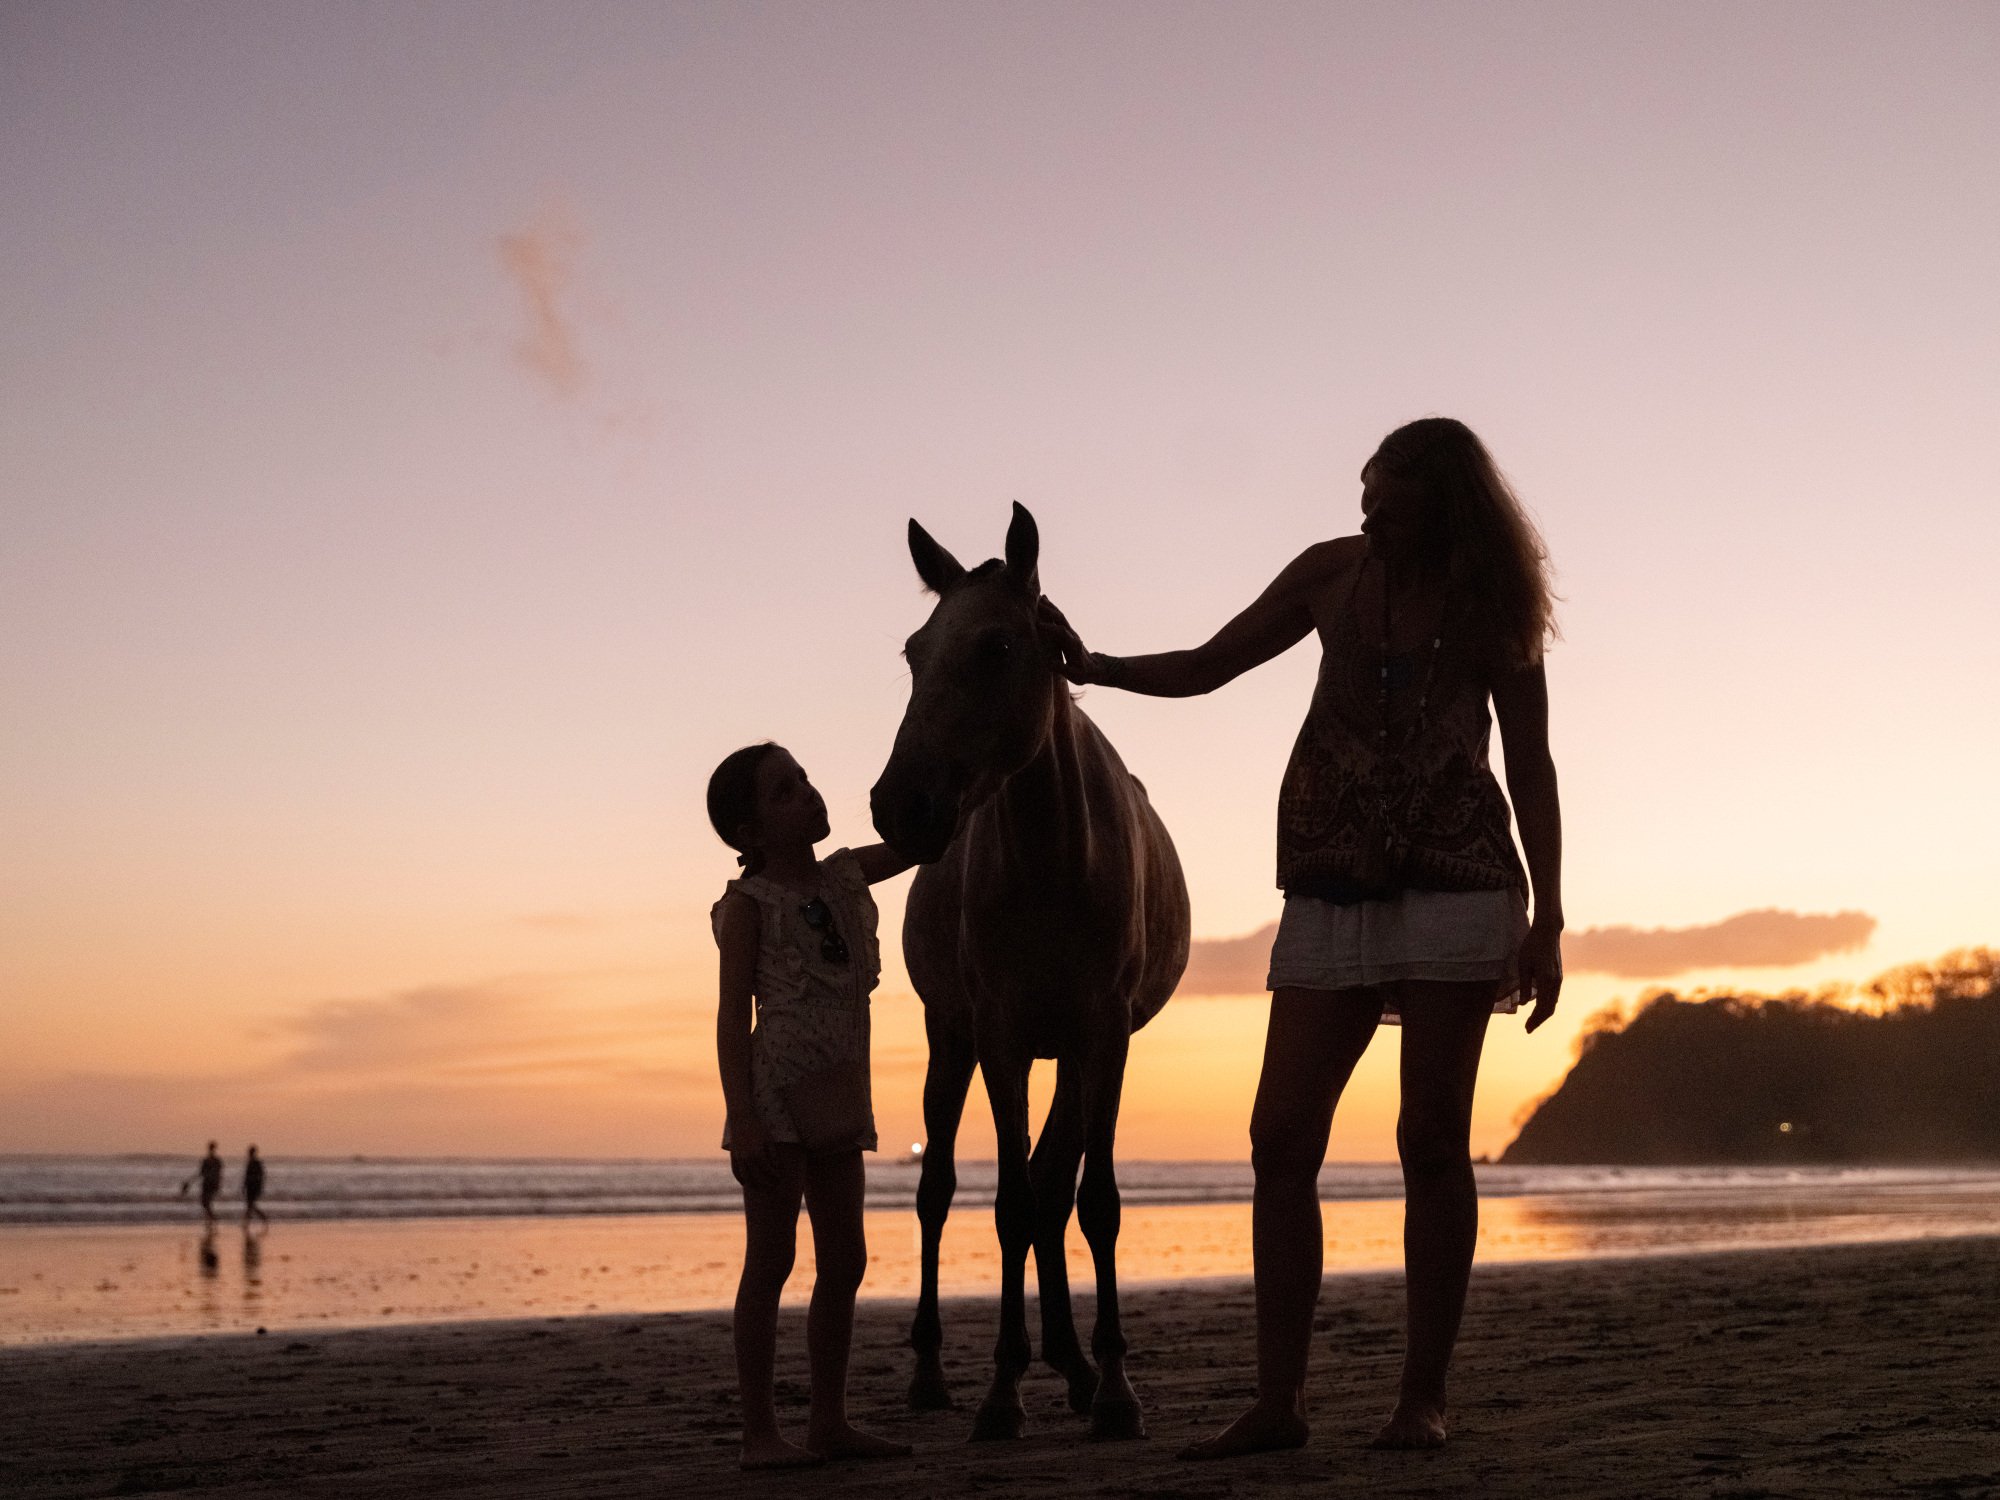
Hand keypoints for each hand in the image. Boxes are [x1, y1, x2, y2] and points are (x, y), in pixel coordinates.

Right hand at [728, 1117, 779, 1188]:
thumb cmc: (758, 1127)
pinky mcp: (733, 1156)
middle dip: (766, 1183)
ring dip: (754, 1184)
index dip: (774, 1176)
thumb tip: (777, 1168)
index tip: (780, 1179)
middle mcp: (747, 1158)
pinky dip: (740, 1179)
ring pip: (746, 1177)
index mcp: (758, 1153)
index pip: (768, 1170)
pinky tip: (746, 1183)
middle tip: (773, 1187)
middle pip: (757, 1177)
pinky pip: (736, 1171)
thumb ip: (773, 1155)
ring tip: (761, 1188)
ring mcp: (739, 1158)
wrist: (742, 1118)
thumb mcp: (769, 1139)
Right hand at [1035, 597, 1097, 683]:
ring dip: (1050, 606)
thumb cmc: (1084, 673)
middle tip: (1036, 603)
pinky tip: (1044, 602)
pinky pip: (1059, 618)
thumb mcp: (1075, 675)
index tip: (1037, 624)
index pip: (1061, 633)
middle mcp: (1072, 635)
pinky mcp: (1068, 632)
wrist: (1095, 668)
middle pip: (1061, 619)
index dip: (1050, 628)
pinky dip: (1052, 609)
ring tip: (1039, 598)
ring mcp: (1070, 632)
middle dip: (1049, 611)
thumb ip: (1063, 668)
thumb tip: (1049, 663)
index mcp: (1073, 645)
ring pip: (1060, 616)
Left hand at [1517, 917, 1563, 1032]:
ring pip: (1553, 1003)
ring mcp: (1559, 979)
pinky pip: (1554, 995)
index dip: (1534, 1020)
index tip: (1526, 1029)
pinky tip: (1539, 1007)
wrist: (1548, 931)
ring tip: (1532, 1021)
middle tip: (1528, 1029)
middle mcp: (1555, 982)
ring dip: (1543, 1014)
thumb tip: (1524, 1004)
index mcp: (1546, 980)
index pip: (1542, 1007)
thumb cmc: (1532, 946)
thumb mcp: (1523, 965)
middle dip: (1539, 1020)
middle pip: (1549, 1008)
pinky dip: (1547, 1005)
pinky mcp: (1558, 976)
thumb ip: (1525, 985)